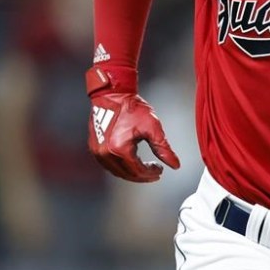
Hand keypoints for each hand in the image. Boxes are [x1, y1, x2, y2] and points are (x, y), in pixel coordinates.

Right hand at [86, 67, 180, 181]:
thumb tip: (175, 165)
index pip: (138, 171)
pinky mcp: (94, 147)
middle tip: (155, 172)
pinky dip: (121, 166)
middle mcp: (105, 154)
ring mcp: (97, 152)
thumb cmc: (132, 107)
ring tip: (144, 168)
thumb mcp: (153, 127)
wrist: (112, 94)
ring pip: (117, 171)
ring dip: (132, 173)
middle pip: (127, 174)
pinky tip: (131, 162)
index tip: (160, 170)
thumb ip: (163, 149)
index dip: (150, 173)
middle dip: (142, 176)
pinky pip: (109, 164)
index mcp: (119, 150)